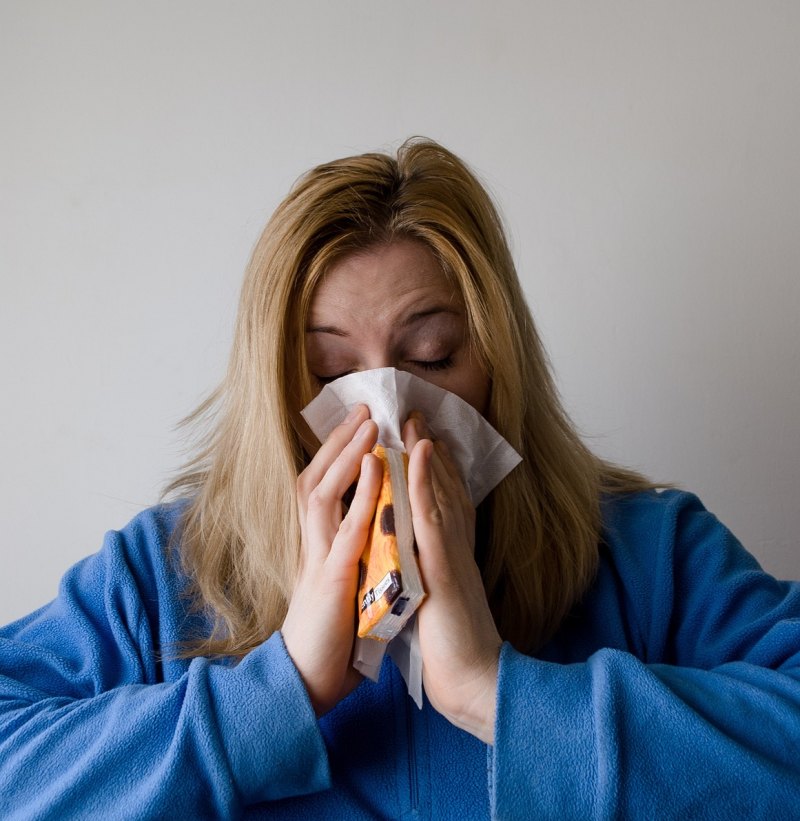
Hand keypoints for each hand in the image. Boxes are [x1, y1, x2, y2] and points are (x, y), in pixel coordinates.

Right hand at [282, 405, 380, 716]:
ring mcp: (319, 558)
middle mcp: (312, 544)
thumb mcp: (341, 586)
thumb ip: (351, 556)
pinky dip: (360, 492)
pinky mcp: (332, 578)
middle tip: (363, 407)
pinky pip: (346, 526)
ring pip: (323, 492)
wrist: (306, 683)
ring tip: (368, 422)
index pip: (321, 489)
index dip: (336, 456)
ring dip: (345, 454)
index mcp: (317, 546)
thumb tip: (372, 533)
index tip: (358, 427)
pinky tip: (375, 464)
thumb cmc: (330, 638)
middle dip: (338, 441)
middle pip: (316, 479)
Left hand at [402, 412, 501, 743]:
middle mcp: (454, 546)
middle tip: (417, 413)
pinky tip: (420, 453)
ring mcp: (450, 552)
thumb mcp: (440, 596)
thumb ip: (433, 570)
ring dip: (426, 453)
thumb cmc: (453, 645)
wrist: (475, 681)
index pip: (442, 501)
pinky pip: (432, 515)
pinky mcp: (443, 566)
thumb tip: (417, 558)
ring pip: (438, 492)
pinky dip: (427, 480)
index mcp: (451, 553)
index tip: (421, 437)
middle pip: (443, 488)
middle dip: (429, 449)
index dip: (433, 468)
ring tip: (414, 417)